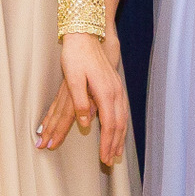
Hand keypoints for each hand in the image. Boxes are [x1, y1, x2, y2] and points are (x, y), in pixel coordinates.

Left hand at [38, 35, 131, 166]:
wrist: (86, 34)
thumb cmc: (76, 55)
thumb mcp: (73, 78)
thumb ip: (79, 102)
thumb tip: (84, 123)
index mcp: (105, 92)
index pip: (109, 124)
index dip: (107, 142)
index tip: (104, 158)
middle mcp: (115, 91)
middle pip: (119, 124)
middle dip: (114, 144)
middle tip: (109, 161)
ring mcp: (117, 88)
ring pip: (122, 118)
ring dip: (119, 136)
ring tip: (116, 151)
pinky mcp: (115, 85)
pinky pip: (121, 110)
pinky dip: (120, 124)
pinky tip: (117, 130)